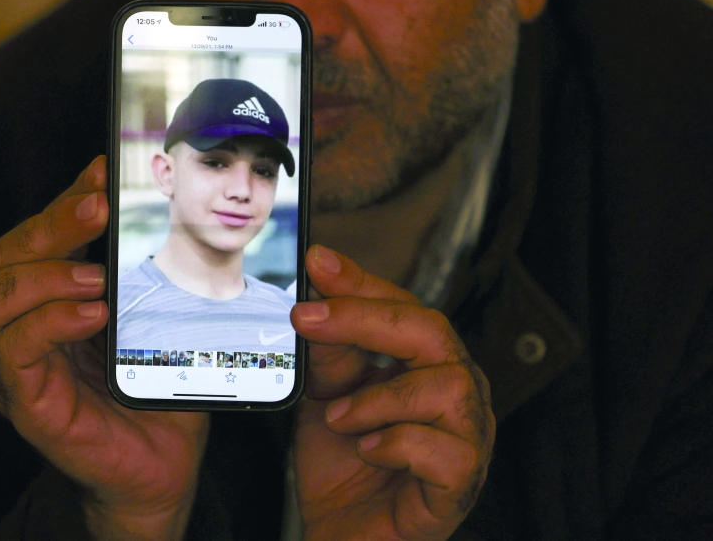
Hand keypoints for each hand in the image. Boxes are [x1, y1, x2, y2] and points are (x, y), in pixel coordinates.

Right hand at [0, 156, 208, 540]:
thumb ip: (138, 269)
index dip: (62, 198)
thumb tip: (151, 206)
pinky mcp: (26, 403)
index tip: (102, 171)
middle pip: (3, 256)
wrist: (162, 464)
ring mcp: (15, 366)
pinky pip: (11, 351)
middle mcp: (20, 326)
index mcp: (46, 298)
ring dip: (43, 275)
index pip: (34, 234)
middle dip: (51, 223)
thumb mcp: (149, 314)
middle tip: (100, 208)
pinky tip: (93, 314)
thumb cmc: (153, 385)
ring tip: (98, 279)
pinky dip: (48, 321)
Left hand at [290, 245, 494, 540]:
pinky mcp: (462, 482)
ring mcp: (467, 436)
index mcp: (426, 363)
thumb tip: (314, 302)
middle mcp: (456, 391)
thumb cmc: (346, 464)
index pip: (403, 307)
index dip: (361, 282)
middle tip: (308, 319)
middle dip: (365, 318)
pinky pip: (444, 449)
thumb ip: (329, 354)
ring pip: (445, 386)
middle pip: (431, 331)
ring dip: (379, 397)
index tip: (317, 262)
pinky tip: (368, 451)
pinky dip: (396, 443)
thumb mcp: (327, 397)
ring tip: (339, 418)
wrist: (345, 534)